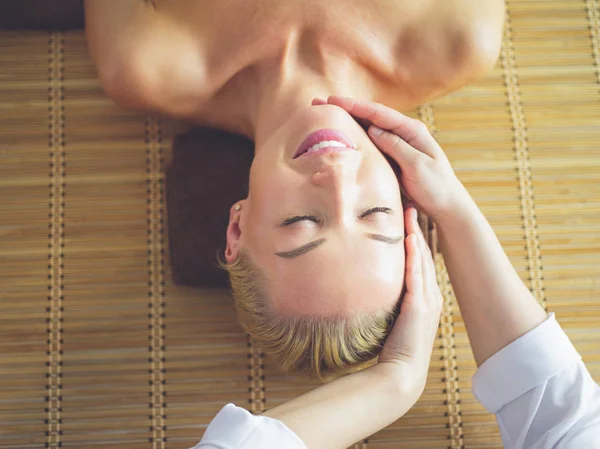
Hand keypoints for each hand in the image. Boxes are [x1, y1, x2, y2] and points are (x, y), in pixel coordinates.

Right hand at [313, 96, 469, 220]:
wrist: (447, 205)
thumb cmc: (436, 186)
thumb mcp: (418, 166)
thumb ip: (397, 146)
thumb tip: (374, 129)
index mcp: (411, 131)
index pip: (378, 114)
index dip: (354, 106)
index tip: (332, 100)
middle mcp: (402, 133)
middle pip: (369, 116)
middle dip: (344, 108)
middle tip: (318, 102)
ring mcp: (395, 145)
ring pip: (366, 128)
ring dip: (345, 121)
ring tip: (322, 114)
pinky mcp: (390, 158)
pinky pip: (368, 143)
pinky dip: (352, 136)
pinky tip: (338, 135)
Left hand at [377, 206, 442, 397]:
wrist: (401, 373)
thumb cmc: (394, 349)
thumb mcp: (393, 318)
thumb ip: (388, 300)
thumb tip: (371, 285)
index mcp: (426, 297)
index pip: (421, 260)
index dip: (416, 237)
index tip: (408, 216)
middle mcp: (431, 295)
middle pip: (425, 253)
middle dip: (418, 228)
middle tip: (412, 203)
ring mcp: (428, 299)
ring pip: (422, 258)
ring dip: (417, 233)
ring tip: (411, 211)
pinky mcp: (420, 305)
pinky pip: (417, 273)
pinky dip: (414, 253)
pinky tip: (410, 237)